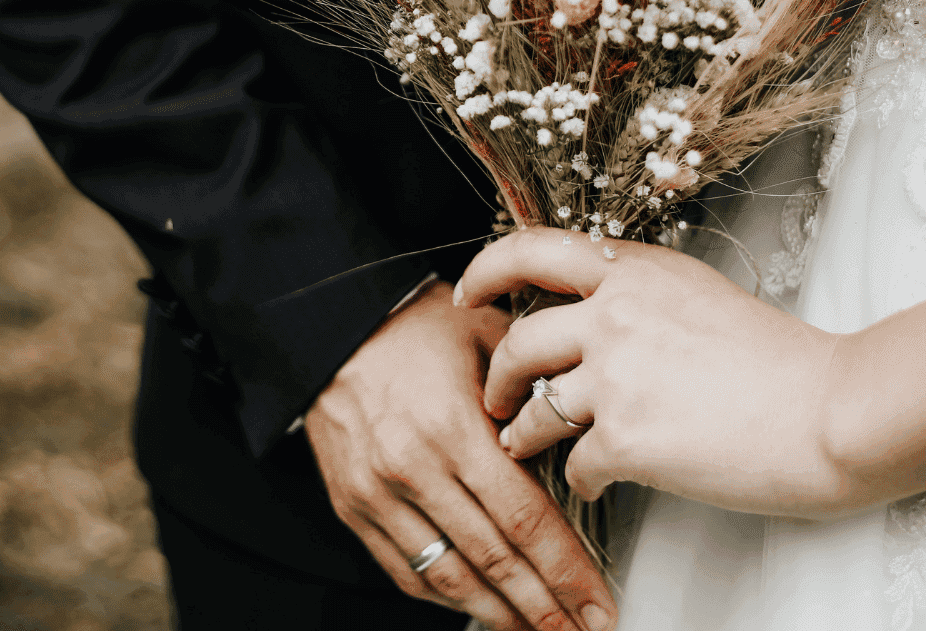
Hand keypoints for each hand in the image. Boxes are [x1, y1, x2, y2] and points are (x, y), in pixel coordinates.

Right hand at [305, 281, 616, 630]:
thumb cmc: (411, 326)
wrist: (329, 324)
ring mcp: (378, 494)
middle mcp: (413, 469)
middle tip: (583, 630)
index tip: (596, 601)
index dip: (566, 571)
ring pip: (449, 576)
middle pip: (493, 559)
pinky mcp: (353, 506)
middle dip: (545, 606)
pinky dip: (447, 596)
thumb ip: (532, 392)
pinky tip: (480, 604)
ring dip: (500, 613)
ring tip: (538, 630)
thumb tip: (581, 438)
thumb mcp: (487, 337)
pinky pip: (405, 569)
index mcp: (453, 428)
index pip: (523, 520)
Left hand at [455, 229, 854, 517]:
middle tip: (493, 399)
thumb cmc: (786, 362)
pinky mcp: (628, 438)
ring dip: (524, 434)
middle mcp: (617, 314)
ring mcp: (618, 376)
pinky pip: (577, 464)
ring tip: (524, 446)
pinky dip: (582, 479)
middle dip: (495, 376)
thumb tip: (597, 318)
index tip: (467, 294)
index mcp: (637, 270)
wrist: (834, 412)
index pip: (535, 250)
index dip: (487, 270)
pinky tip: (597, 483)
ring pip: (537, 409)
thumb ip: (641, 297)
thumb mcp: (702, 296)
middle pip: (520, 341)